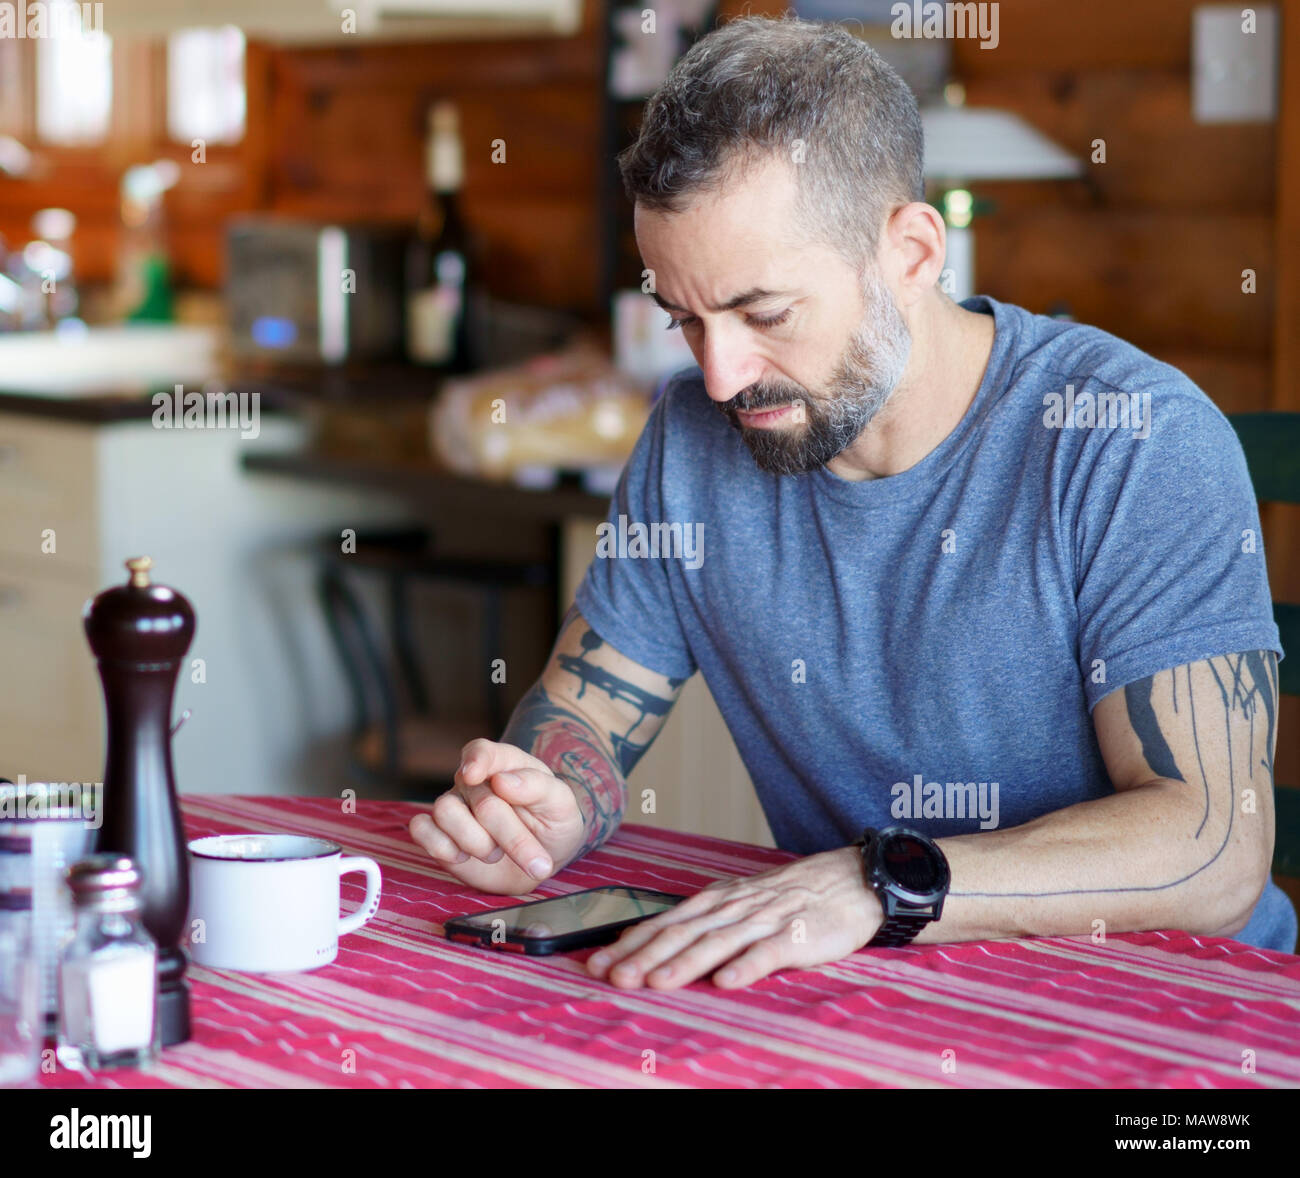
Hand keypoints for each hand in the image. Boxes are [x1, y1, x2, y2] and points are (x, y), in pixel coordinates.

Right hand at [408, 738, 585, 894]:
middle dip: (512, 837)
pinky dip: (442, 848)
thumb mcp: (561, 804)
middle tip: (537, 862)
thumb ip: (538, 787)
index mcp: (504, 764)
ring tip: (496, 853)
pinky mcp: (438, 833)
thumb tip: (502, 781)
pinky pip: (421, 830)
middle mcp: (474, 781)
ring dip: (477, 843)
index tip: (474, 774)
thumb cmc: (552, 823)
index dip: (477, 760)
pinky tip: (464, 857)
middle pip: (481, 801)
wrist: (540, 859)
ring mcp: (455, 806)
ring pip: (445, 812)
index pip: (482, 751)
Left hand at [586, 847, 882, 989]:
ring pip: (717, 942)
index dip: (630, 943)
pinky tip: (727, 981)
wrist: (849, 879)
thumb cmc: (787, 897)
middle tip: (614, 977)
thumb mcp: (738, 902)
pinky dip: (746, 966)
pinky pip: (769, 951)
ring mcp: (765, 920)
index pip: (664, 922)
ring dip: (685, 963)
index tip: (596, 962)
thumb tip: (652, 940)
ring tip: (657, 982)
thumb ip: (701, 921)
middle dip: (645, 956)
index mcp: (716, 901)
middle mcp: (733, 908)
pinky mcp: (798, 935)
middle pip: (683, 933)